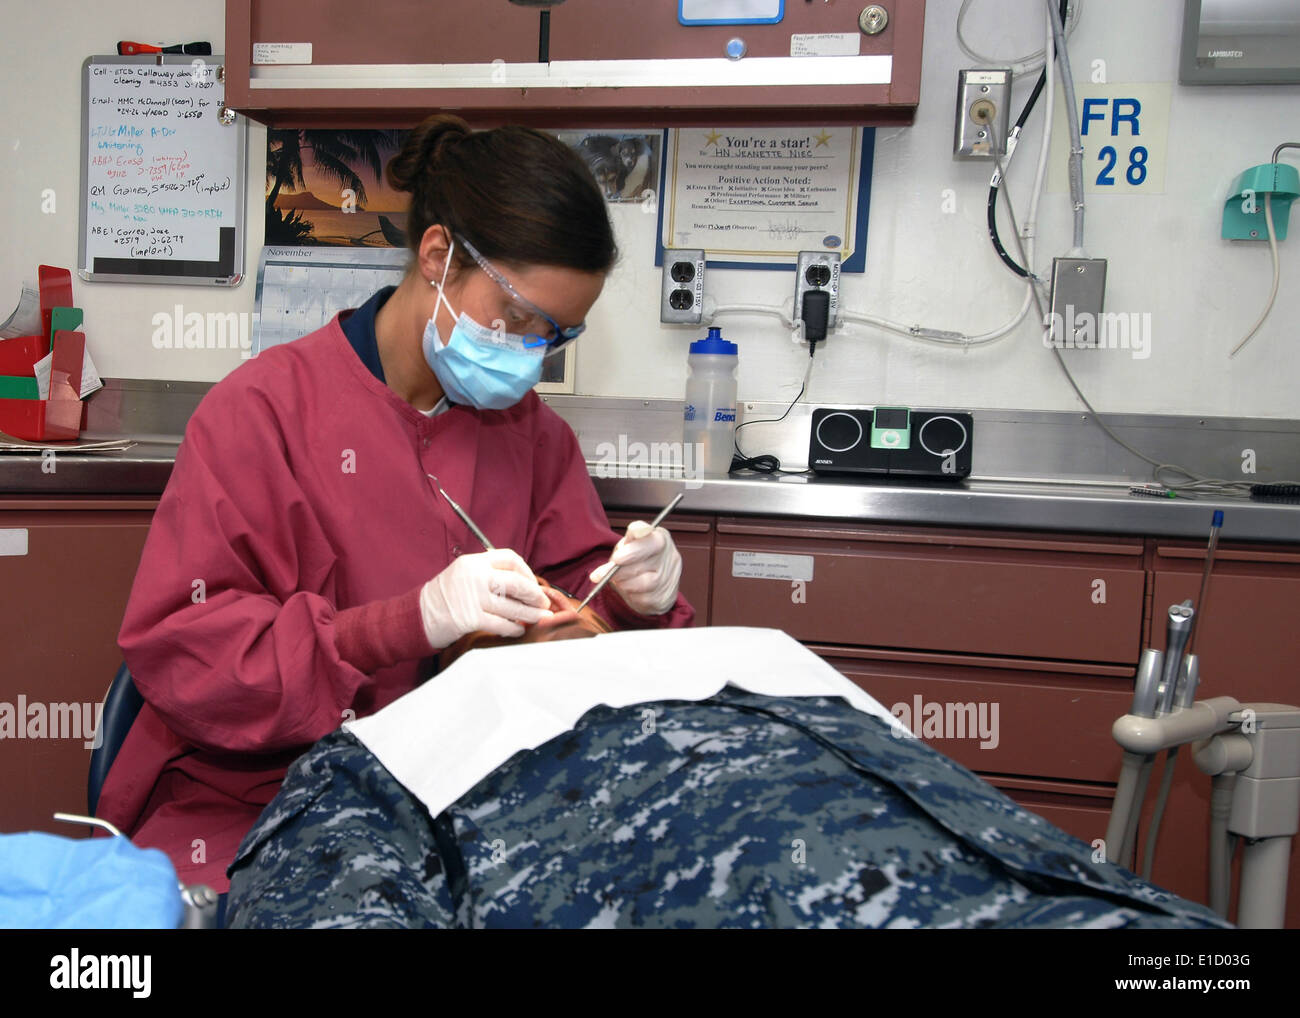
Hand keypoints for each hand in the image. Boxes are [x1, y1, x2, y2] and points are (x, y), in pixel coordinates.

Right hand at [420, 550, 552, 648]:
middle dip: (534, 594)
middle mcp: (474, 576)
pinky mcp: (470, 619)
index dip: (526, 571)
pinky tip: (518, 630)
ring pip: (512, 606)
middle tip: (543, 603)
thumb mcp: (463, 574)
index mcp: (473, 562)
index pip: (509, 558)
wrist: (417, 616)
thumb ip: (488, 574)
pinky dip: (513, 628)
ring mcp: (472, 598)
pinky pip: (501, 624)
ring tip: (539, 618)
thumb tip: (522, 583)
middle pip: (516, 582)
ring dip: (530, 614)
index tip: (533, 583)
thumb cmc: (444, 597)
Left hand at [589, 521, 681, 615]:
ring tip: (618, 580)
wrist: (651, 582)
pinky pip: (645, 598)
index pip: (651, 542)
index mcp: (661, 538)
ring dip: (625, 583)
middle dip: (620, 571)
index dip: (632, 551)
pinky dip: (631, 595)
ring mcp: (670, 578)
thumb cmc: (638, 558)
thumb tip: (631, 535)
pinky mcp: (666, 597)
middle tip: (602, 574)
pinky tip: (629, 590)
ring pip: (645, 584)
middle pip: (644, 565)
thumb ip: (627, 540)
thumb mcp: (630, 543)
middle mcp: (671, 557)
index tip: (616, 559)